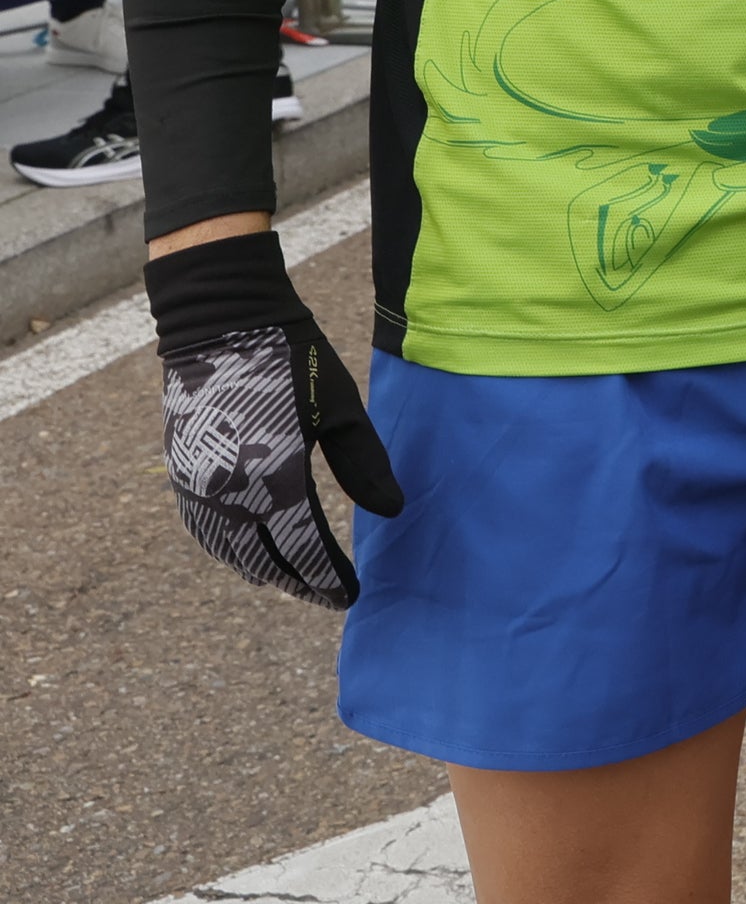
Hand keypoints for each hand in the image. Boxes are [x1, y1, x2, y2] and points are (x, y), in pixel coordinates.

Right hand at [144, 230, 402, 608]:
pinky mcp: (181, 472)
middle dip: (299, 581)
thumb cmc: (292, 360)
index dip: (328, 577)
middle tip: (329, 594)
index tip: (351, 595)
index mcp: (274, 473)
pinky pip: (204, 529)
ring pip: (229, 550)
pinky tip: (249, 554)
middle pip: (263, 558)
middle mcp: (229, 488)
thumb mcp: (339, 408)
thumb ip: (364, 465)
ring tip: (297, 580)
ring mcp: (197, 483)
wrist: (222, 323)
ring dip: (262, 569)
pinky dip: (228, 550)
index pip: (304, 547)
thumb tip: (392, 513)